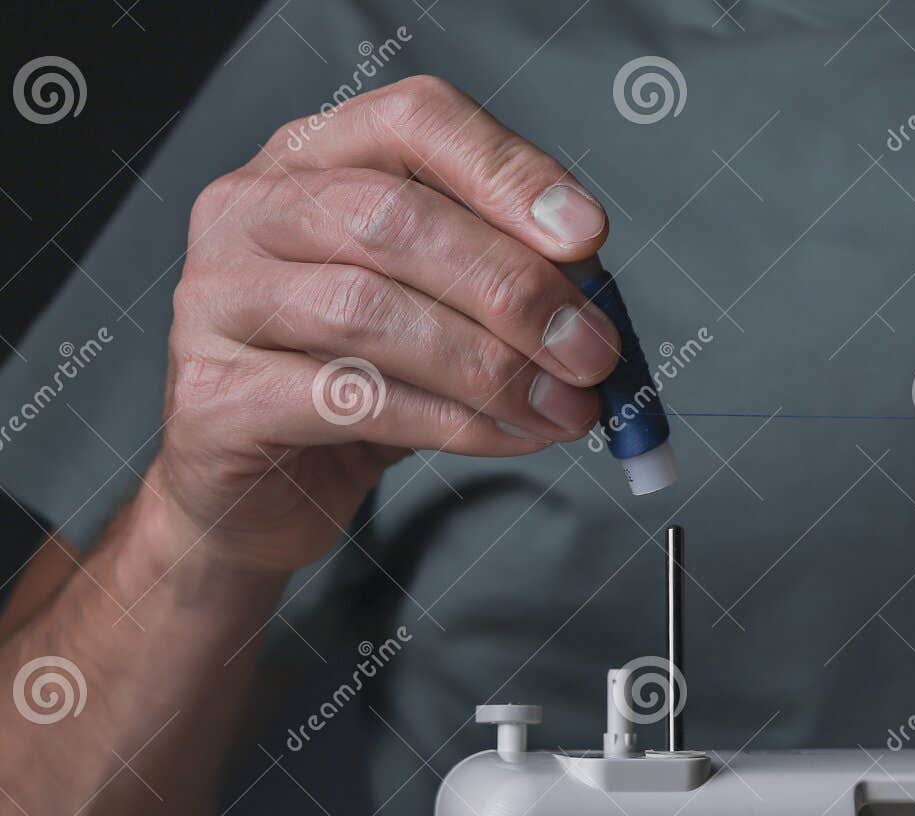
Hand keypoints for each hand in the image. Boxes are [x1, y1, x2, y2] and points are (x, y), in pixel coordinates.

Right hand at [152, 75, 617, 572]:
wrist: (260, 488)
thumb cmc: (358, 379)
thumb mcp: (438, 309)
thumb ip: (503, 279)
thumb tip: (591, 296)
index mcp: (316, 156)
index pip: (417, 120)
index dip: (509, 172)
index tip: (587, 236)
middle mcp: (252, 207)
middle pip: (396, 218)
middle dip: (515, 289)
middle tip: (591, 353)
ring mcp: (219, 297)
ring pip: (369, 311)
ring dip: (490, 367)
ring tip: (563, 410)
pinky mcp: (216, 393)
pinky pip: (349, 399)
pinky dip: (450, 423)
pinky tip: (507, 437)